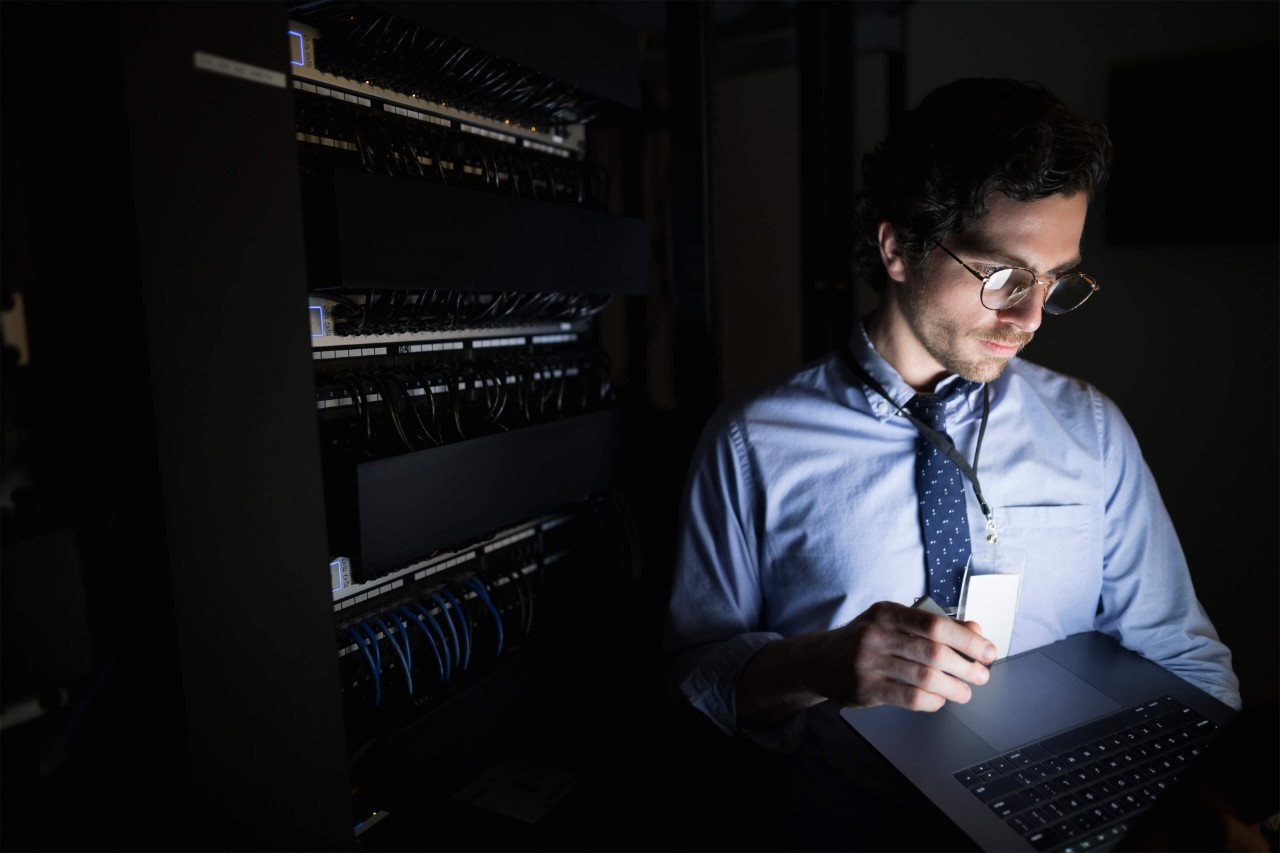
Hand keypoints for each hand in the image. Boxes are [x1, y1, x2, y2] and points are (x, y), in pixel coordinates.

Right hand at [812, 600, 996, 711]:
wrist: (819, 660)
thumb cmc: (865, 638)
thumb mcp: (894, 622)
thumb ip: (933, 624)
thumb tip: (975, 629)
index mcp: (887, 612)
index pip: (935, 624)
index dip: (967, 639)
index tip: (987, 650)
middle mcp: (876, 634)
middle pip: (933, 652)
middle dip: (966, 666)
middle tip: (982, 675)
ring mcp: (869, 663)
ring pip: (924, 678)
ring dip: (954, 688)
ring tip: (965, 692)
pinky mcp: (866, 689)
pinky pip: (910, 698)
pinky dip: (933, 701)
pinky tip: (940, 699)